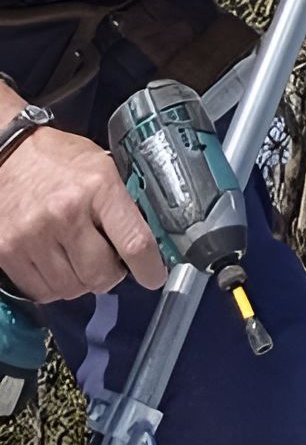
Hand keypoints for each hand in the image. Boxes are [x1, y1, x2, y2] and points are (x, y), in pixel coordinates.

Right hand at [0, 127, 166, 301]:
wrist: (5, 152)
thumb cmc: (58, 161)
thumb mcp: (102, 168)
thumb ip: (122, 206)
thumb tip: (146, 246)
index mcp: (98, 187)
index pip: (134, 242)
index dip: (149, 269)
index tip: (153, 276)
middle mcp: (65, 212)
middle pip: (102, 276)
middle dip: (109, 274)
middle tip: (104, 259)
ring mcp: (33, 235)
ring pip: (72, 289)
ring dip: (79, 281)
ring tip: (74, 256)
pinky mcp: (7, 251)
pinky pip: (42, 291)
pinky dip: (52, 285)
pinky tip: (53, 262)